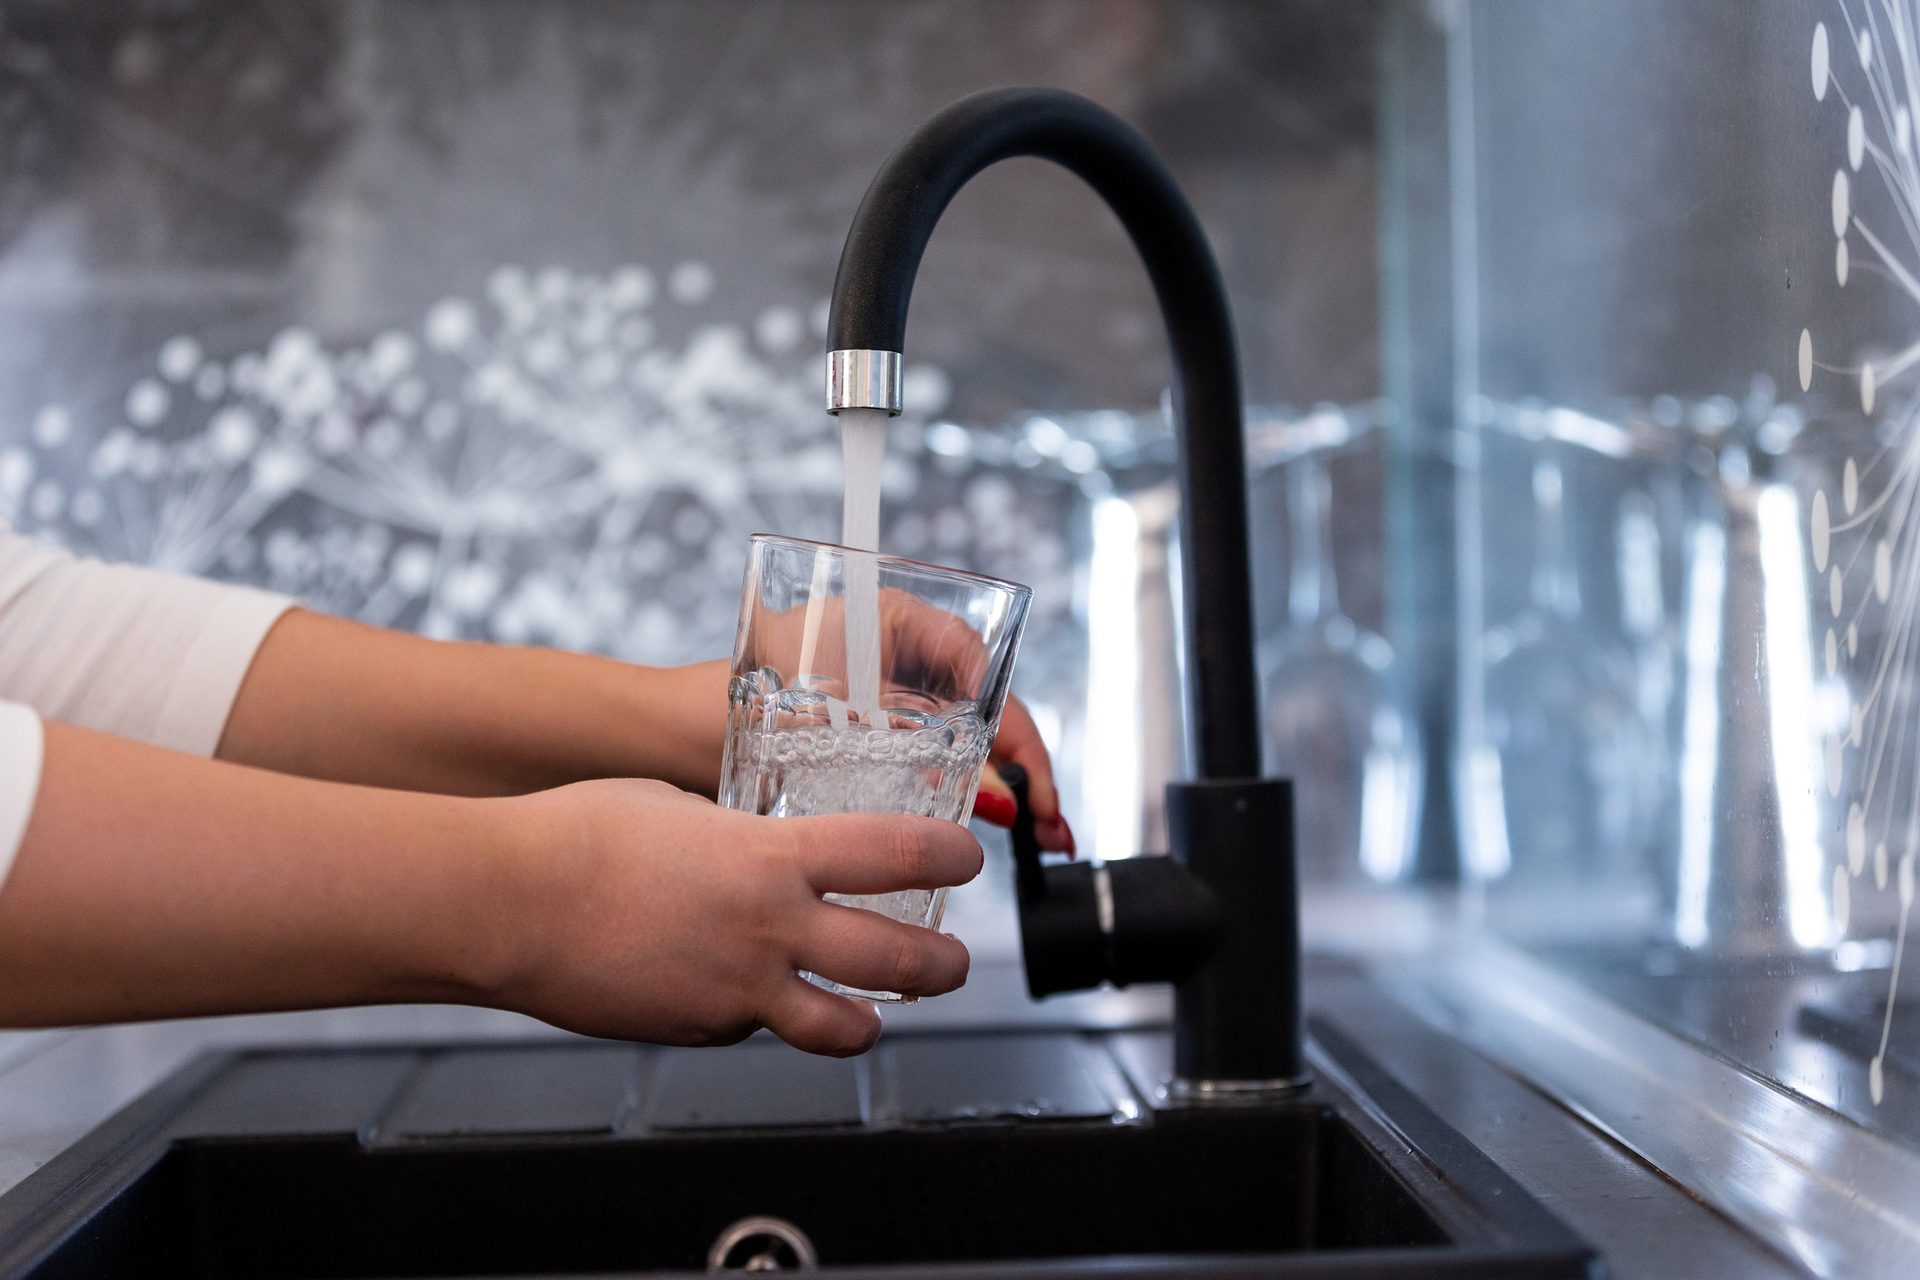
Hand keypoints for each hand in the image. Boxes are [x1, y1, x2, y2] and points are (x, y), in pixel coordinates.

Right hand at [492, 779, 981, 1055]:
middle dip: (942, 966)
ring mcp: (737, 990)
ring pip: (842, 1027)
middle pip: (897, 961)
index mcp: (772, 858)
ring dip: (873, 1020)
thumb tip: (768, 849)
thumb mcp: (684, 809)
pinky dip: (767, 1015)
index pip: (896, 856)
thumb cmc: (581, 834)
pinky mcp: (700, 1028)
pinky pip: (755, 1027)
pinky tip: (750, 994)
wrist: (508, 901)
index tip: (964, 857)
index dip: (947, 859)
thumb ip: (743, 834)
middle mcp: (769, 930)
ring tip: (881, 1013)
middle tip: (954, 962)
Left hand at [736, 588, 1074, 852]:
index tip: (1032, 785)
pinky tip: (990, 831)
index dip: (1018, 732)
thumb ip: (912, 752)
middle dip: (1024, 769)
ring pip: (965, 743)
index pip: (982, 671)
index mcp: (894, 619)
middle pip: (985, 711)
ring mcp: (884, 701)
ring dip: (1004, 788)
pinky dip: (962, 797)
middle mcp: (896, 656)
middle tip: (1051, 826)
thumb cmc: (727, 700)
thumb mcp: (834, 720)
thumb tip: (992, 795)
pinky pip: (930, 766)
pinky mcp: (868, 743)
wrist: (663, 739)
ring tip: (1040, 838)